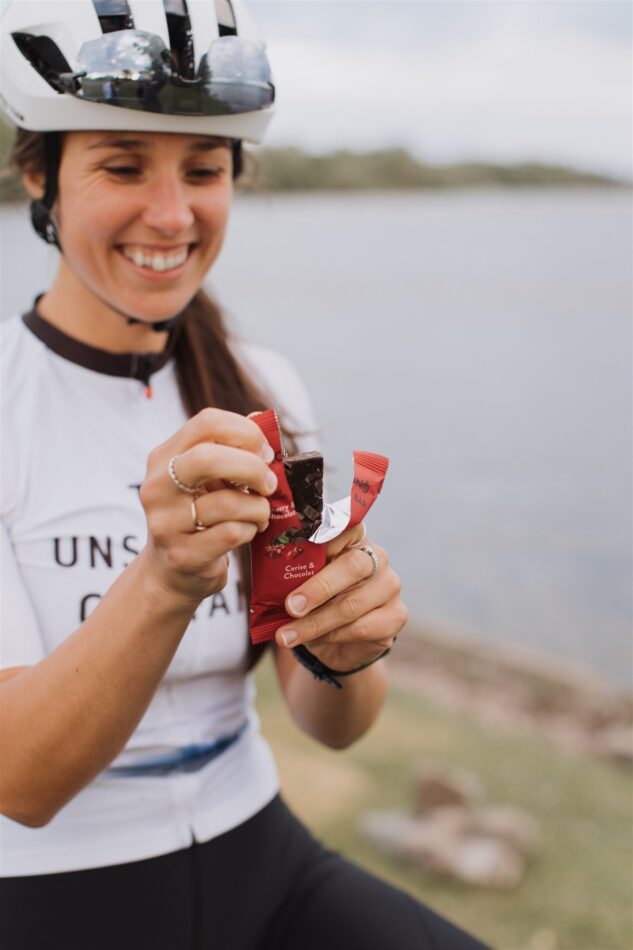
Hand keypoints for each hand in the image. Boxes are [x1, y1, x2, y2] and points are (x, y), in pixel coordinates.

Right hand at [139, 408, 276, 604]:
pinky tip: (247, 532)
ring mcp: (165, 522)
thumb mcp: (207, 479)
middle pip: (208, 458)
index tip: (264, 452)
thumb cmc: (199, 515)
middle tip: (269, 483)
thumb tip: (262, 421)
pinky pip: (231, 534)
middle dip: (252, 468)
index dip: (245, 432)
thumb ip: (231, 450)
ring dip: (258, 508)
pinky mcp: (182, 554)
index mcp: (164, 457)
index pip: (206, 422)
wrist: (172, 571)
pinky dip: (250, 530)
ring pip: (227, 503)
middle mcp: (157, 486)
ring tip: (260, 514)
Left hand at [275, 525, 407, 671]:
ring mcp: (390, 586)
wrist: (337, 641)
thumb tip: (268, 576)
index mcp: (354, 538)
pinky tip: (312, 641)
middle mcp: (378, 557)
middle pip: (353, 566)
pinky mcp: (396, 616)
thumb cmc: (316, 601)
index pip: (343, 528)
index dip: (322, 537)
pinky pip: (361, 628)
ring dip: (315, 623)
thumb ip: (295, 571)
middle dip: (318, 588)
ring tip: (286, 635)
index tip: (297, 549)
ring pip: (352, 604)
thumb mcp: (302, 581)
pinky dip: (331, 636)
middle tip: (290, 606)